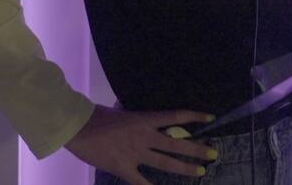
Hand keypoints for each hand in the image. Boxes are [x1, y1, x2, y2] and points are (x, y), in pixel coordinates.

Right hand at [64, 105, 216, 184]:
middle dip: (197, 149)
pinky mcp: (124, 168)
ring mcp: (136, 154)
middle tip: (213, 153)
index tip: (210, 117)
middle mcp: (145, 136)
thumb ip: (138, 119)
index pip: (176, 116)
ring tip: (201, 172)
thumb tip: (149, 121)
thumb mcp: (123, 112)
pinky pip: (141, 182)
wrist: (77, 127)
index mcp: (145, 119)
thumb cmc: (98, 116)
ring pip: (166, 163)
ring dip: (185, 168)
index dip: (195, 116)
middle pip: (177, 144)